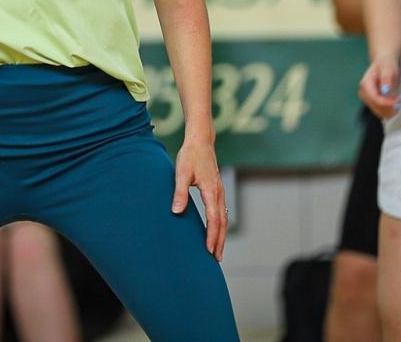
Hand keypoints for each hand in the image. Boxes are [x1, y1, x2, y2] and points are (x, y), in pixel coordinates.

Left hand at [173, 137, 225, 261]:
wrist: (201, 141)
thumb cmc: (190, 156)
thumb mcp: (181, 173)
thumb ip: (180, 192)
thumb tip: (176, 211)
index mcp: (211, 190)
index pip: (214, 218)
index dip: (211, 236)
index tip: (208, 250)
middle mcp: (218, 193)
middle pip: (222, 222)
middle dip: (220, 241)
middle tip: (216, 259)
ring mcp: (220, 191)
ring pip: (223, 218)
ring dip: (221, 235)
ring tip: (218, 251)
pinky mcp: (217, 190)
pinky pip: (221, 211)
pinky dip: (220, 225)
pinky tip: (216, 231)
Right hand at [358, 54, 400, 119]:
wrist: (384, 63)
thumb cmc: (386, 64)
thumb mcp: (388, 68)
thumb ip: (386, 79)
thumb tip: (385, 90)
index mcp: (365, 84)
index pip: (375, 99)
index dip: (387, 103)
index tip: (398, 101)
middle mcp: (363, 93)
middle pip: (376, 107)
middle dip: (389, 107)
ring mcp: (367, 98)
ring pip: (378, 111)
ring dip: (390, 110)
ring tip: (399, 102)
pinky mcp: (372, 102)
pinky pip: (380, 111)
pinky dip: (388, 110)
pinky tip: (395, 104)